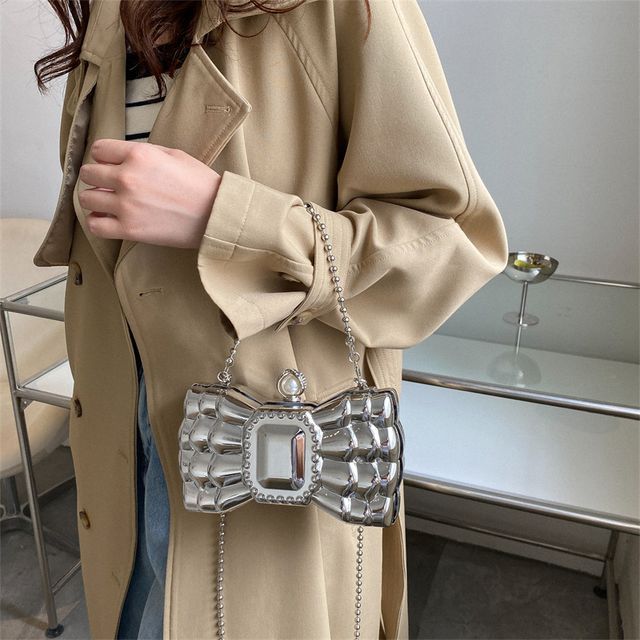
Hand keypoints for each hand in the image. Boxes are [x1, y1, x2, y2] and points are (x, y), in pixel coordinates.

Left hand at [77, 138, 220, 248]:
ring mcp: (126, 205)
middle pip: (89, 174)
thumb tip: (121, 158)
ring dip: (95, 200)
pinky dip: (97, 222)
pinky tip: (107, 220)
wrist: (216, 214)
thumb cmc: (200, 184)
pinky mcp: (129, 229)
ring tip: (108, 203)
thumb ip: (143, 153)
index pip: (99, 150)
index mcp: (139, 155)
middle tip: (110, 185)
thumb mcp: (173, 154)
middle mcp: (127, 178)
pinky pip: (95, 225)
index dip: (105, 158)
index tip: (112, 165)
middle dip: (98, 178)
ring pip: (86, 199)